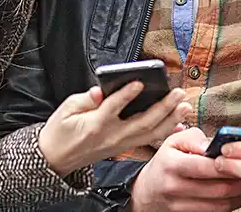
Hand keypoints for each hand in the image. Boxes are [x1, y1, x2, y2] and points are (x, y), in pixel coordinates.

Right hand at [37, 82, 190, 175]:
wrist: (56, 159)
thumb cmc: (60, 133)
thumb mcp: (66, 111)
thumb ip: (84, 100)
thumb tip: (99, 91)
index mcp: (95, 125)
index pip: (113, 107)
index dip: (127, 94)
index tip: (139, 81)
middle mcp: (112, 136)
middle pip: (142, 122)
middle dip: (163, 107)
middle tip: (178, 93)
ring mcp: (120, 144)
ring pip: (150, 132)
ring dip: (170, 119)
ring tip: (184, 106)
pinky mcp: (124, 147)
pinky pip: (148, 140)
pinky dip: (165, 132)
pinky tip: (177, 124)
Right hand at [130, 127, 240, 211]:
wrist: (147, 191)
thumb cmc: (166, 162)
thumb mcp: (173, 142)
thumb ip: (195, 138)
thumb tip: (216, 143)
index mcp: (170, 164)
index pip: (203, 166)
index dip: (225, 164)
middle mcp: (173, 187)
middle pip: (216, 189)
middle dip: (239, 181)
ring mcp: (179, 206)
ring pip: (218, 205)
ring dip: (239, 196)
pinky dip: (230, 206)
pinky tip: (239, 196)